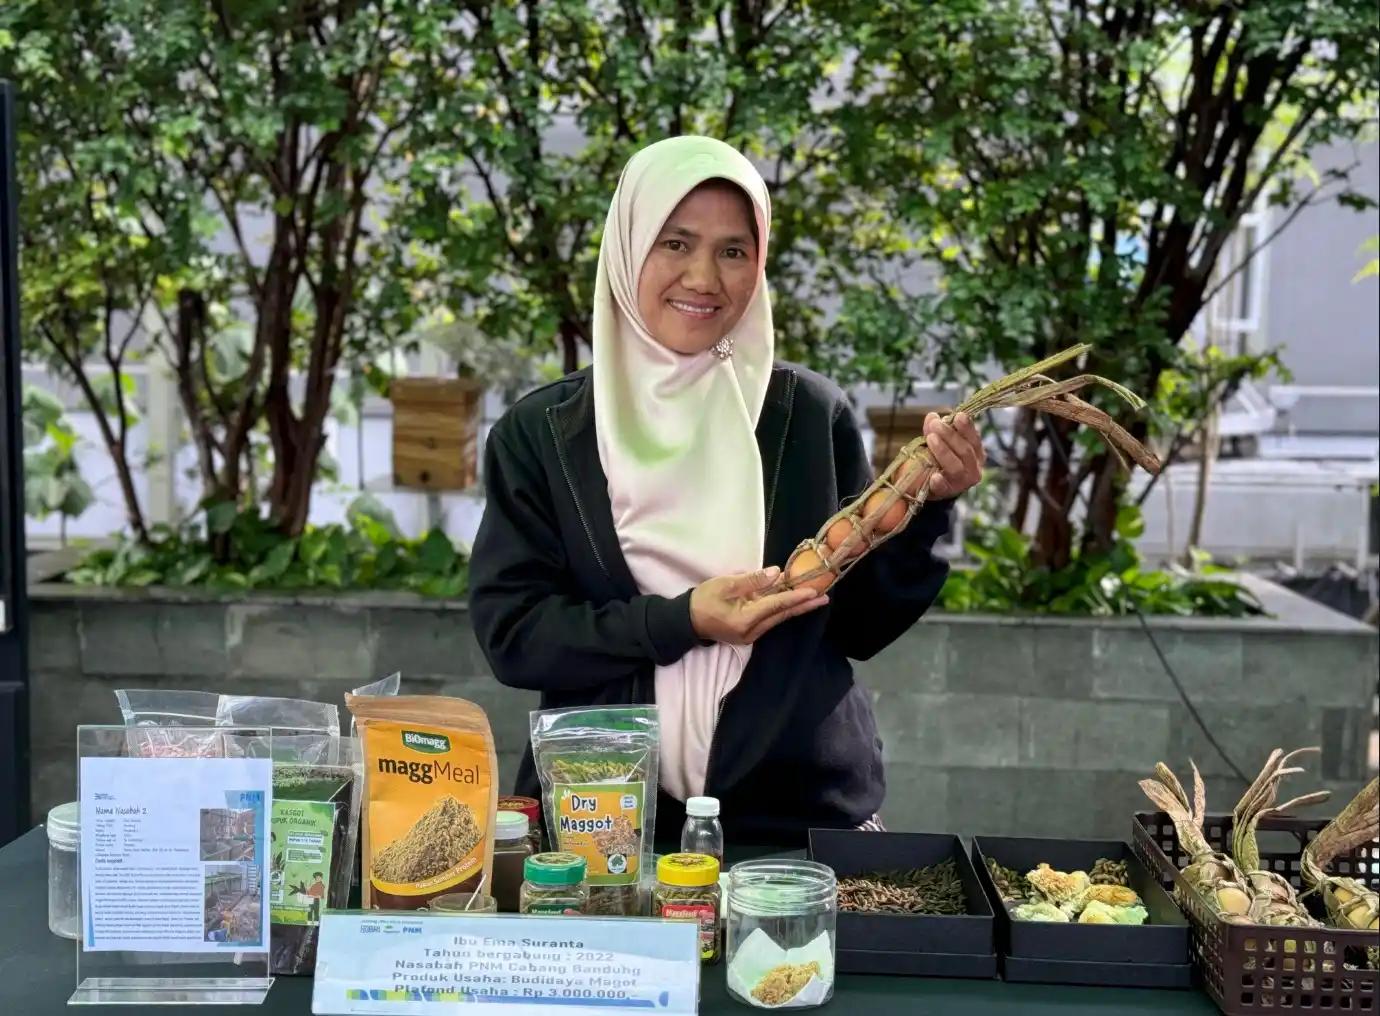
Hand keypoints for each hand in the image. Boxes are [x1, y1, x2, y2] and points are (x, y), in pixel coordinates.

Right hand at [690, 566, 828, 644]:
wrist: (687, 621)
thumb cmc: (703, 600)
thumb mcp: (725, 585)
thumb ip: (752, 580)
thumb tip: (776, 573)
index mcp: (745, 619)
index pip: (775, 605)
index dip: (795, 597)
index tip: (813, 591)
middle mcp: (752, 631)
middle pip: (782, 615)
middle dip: (803, 605)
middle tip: (824, 597)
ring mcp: (751, 635)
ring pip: (778, 618)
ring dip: (795, 607)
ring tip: (814, 598)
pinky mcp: (750, 633)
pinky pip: (770, 619)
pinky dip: (782, 609)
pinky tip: (793, 602)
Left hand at [924, 411, 985, 499]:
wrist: (931, 484)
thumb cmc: (940, 458)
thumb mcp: (938, 440)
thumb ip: (935, 429)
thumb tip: (932, 416)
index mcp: (976, 453)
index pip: (974, 438)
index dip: (967, 427)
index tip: (958, 416)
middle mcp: (974, 468)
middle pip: (965, 451)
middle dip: (950, 436)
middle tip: (936, 425)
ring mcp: (962, 482)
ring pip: (956, 467)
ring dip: (943, 452)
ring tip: (930, 439)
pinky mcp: (948, 492)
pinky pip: (944, 487)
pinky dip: (939, 482)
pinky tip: (934, 476)